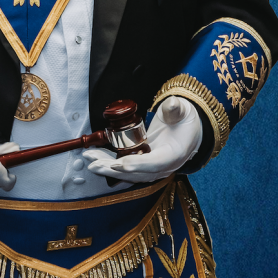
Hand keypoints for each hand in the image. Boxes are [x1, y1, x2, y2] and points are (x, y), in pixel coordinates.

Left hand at [83, 97, 202, 182]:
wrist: (188, 131)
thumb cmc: (184, 120)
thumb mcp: (183, 110)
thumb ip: (176, 108)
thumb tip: (171, 105)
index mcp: (175, 154)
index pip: (156, 163)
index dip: (137, 164)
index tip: (120, 164)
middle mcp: (163, 166)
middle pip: (137, 173)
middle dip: (113, 169)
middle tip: (94, 164)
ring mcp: (153, 168)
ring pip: (128, 173)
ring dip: (107, 168)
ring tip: (89, 161)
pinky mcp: (143, 165)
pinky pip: (125, 168)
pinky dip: (110, 164)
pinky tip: (95, 158)